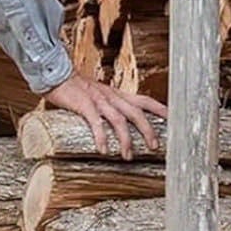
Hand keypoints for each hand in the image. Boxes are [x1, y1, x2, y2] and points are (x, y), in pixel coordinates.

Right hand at [44, 73, 167, 160]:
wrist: (55, 74)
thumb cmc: (76, 88)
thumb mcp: (99, 95)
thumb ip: (109, 106)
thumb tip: (118, 125)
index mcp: (117, 94)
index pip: (144, 100)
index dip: (159, 109)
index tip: (174, 119)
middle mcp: (111, 96)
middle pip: (136, 113)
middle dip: (148, 130)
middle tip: (154, 147)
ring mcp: (98, 100)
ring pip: (119, 120)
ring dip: (126, 139)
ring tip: (128, 156)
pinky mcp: (84, 104)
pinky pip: (95, 122)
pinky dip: (101, 136)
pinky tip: (103, 150)